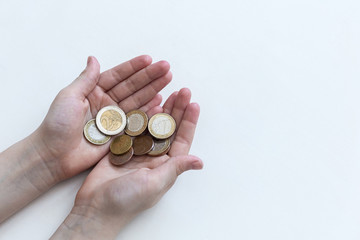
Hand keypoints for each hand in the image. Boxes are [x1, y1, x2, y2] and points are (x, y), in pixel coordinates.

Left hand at [34, 55, 171, 181]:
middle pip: (132, 87)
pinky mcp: (119, 134)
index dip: (134, 67)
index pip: (117, 76)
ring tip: (168, 80)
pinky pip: (137, 120)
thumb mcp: (69, 96)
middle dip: (149, 77)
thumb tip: (94, 58)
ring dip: (153, 90)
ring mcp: (114, 119)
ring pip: (137, 101)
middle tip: (166, 67)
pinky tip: (161, 102)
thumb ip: (86, 79)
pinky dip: (149, 111)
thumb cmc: (57, 124)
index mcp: (94, 91)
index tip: (149, 59)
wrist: (54, 154)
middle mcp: (107, 103)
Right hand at [51, 88, 202, 238]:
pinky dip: (141, 115)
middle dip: (177, 110)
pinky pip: (135, 127)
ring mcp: (138, 151)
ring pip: (153, 125)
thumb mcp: (154, 183)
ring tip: (169, 92)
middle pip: (169, 129)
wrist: (96, 207)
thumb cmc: (127, 200)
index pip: (181, 140)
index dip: (189, 122)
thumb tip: (199, 162)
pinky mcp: (123, 148)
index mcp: (165, 165)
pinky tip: (147, 103)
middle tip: (183, 91)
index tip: (194, 104)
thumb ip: (175, 168)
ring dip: (161, 110)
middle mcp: (154, 157)